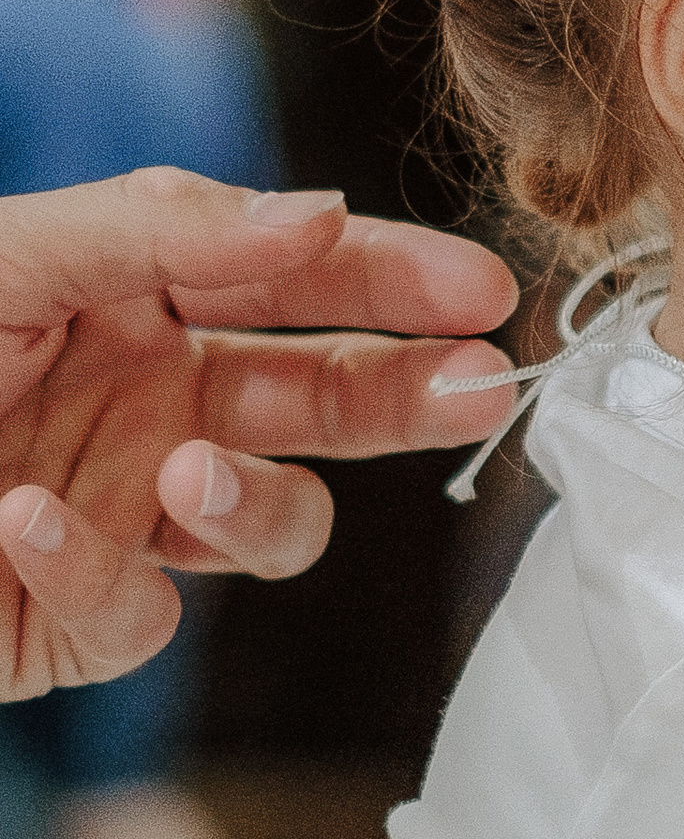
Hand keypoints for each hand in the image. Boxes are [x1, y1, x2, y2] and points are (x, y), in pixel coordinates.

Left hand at [0, 168, 517, 694]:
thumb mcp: (8, 258)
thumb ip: (164, 228)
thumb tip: (322, 215)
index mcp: (134, 300)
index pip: (298, 283)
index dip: (394, 284)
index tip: (481, 293)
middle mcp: (148, 405)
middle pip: (321, 403)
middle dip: (404, 396)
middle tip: (474, 390)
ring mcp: (123, 516)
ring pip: (269, 525)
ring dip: (252, 502)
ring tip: (184, 474)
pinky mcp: (76, 622)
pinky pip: (144, 612)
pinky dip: (96, 571)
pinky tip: (27, 525)